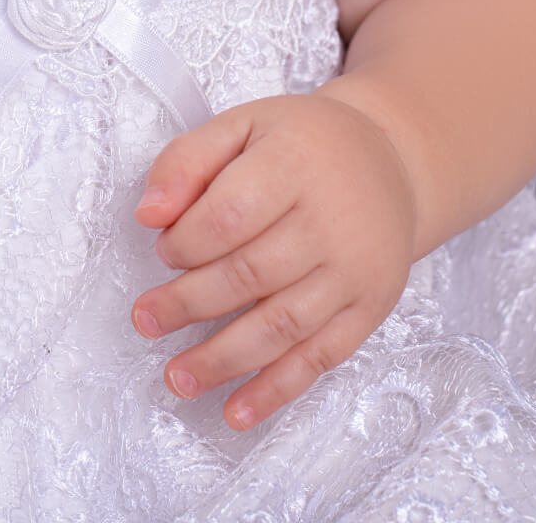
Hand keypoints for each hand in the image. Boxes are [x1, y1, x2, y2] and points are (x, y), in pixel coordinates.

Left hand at [130, 94, 417, 430]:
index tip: (164, 251)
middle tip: (147, 319)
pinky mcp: (369, 307)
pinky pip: (321, 357)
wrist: (388, 160)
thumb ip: (187, 161)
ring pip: (282, 324)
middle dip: (188, 303)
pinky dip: (277, 389)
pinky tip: (237, 411)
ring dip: (223, 359)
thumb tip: (147, 214)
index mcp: (294, 164)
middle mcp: (330, 220)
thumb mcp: (242, 125)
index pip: (230, 213)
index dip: (186, 240)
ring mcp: (354, 270)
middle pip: (249, 274)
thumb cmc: (302, 143)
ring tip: (177, 377)